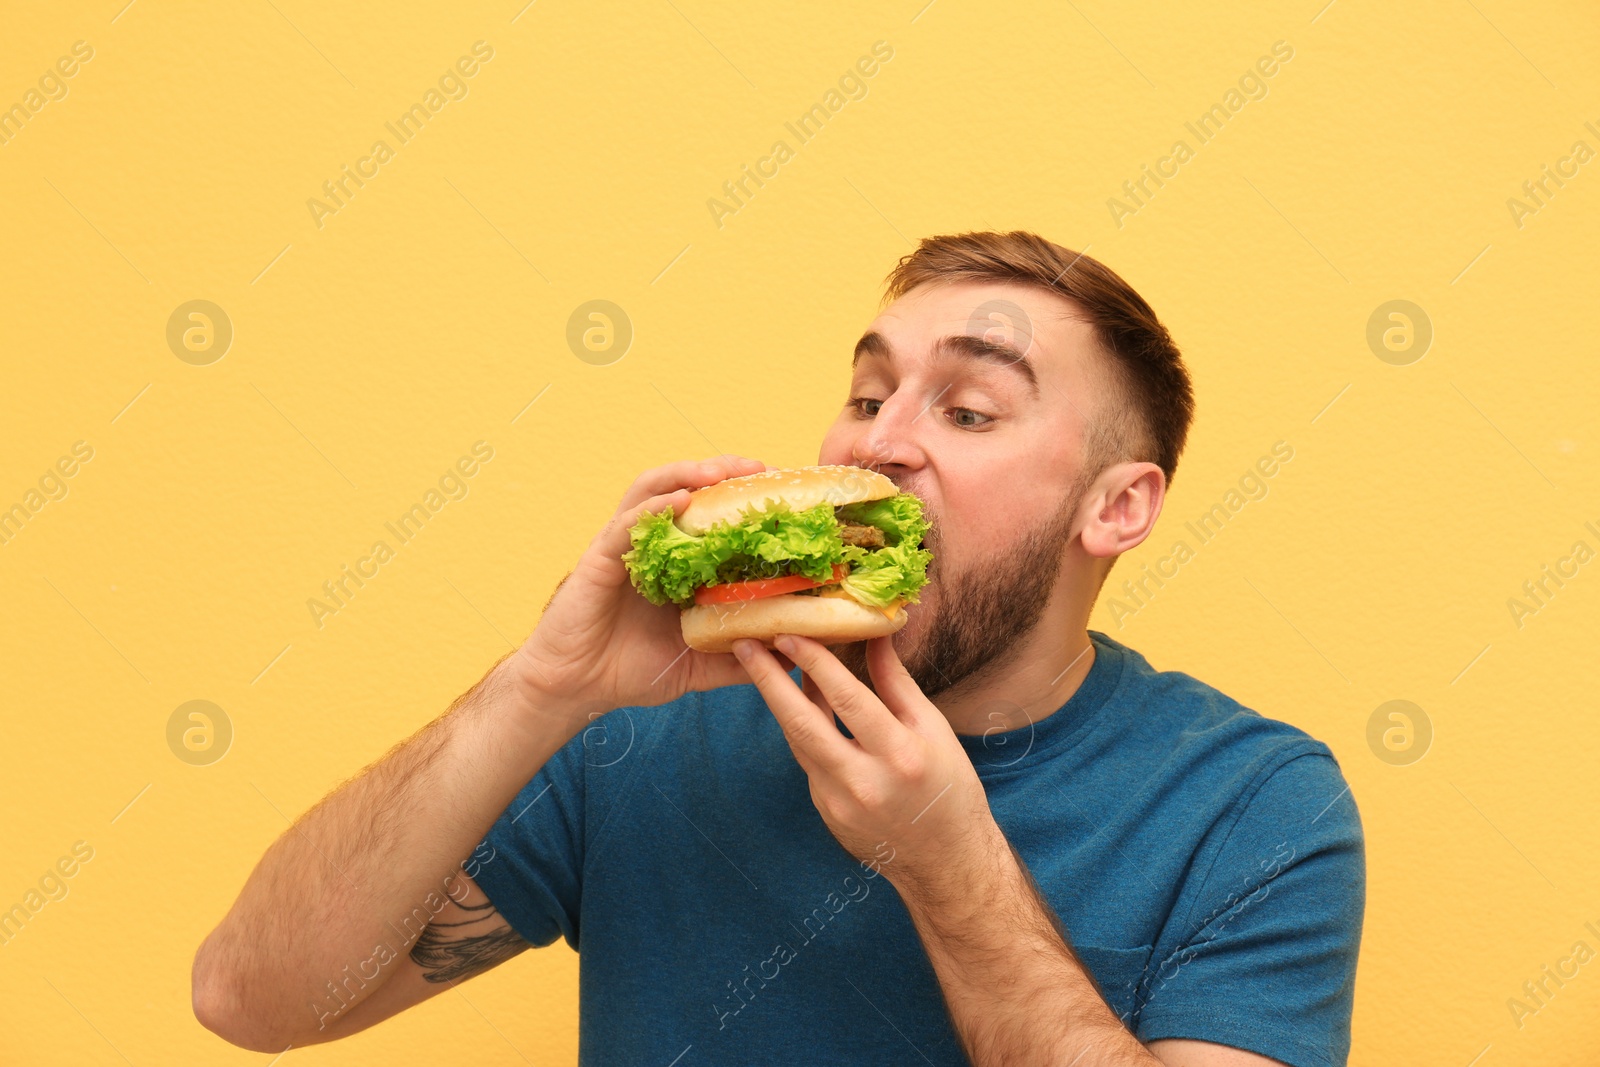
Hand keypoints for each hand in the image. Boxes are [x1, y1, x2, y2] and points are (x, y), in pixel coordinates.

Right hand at [509, 456, 767, 724]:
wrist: (575, 689)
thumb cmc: (629, 672)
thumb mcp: (697, 667)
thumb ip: (738, 661)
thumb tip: (789, 660)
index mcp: (674, 565)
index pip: (709, 516)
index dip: (741, 498)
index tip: (779, 491)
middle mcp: (650, 548)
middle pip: (684, 490)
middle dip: (721, 472)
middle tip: (758, 468)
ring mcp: (623, 549)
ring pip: (652, 492)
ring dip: (686, 474)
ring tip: (720, 470)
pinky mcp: (599, 560)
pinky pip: (625, 524)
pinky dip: (653, 508)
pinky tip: (679, 500)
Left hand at [731, 633, 1001, 895]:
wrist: (945, 861)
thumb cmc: (949, 788)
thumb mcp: (933, 729)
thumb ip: (896, 682)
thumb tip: (875, 634)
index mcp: (900, 755)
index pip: (848, 699)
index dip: (816, 663)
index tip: (790, 633)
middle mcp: (864, 782)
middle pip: (803, 724)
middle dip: (769, 681)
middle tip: (744, 646)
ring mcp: (839, 804)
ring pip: (798, 741)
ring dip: (779, 701)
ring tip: (763, 664)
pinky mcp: (826, 813)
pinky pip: (807, 761)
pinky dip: (801, 729)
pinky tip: (797, 702)